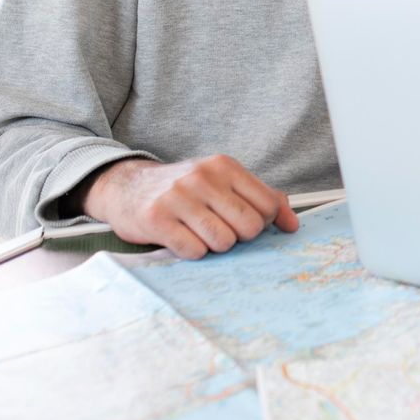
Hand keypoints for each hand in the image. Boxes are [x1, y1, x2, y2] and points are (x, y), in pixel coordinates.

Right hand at [81, 155, 298, 259]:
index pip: (269, 205)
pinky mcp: (157, 219)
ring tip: (200, 233)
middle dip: (240, 237)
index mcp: (225, 166)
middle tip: (221, 230)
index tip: (245, 223)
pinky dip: (192, 252)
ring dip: (215, 246)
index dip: (262, 223)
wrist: (126, 186)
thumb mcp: (223, 182)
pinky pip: (194, 251)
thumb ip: (262, 198)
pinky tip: (181, 238)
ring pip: (223, 242)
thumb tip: (292, 225)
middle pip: (249, 227)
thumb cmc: (184, 189)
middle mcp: (203, 178)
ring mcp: (179, 197)